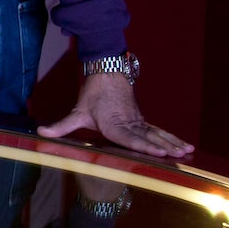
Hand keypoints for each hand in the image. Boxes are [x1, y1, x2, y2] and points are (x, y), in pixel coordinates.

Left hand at [38, 72, 193, 157]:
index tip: (159, 152)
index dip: (144, 146)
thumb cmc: (93, 94)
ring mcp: (138, 121)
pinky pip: (158, 130)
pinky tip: (184, 146)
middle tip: (179, 155)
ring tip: (187, 152)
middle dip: (165, 147)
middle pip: (148, 137)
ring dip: (173, 143)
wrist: (107, 72)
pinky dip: (171, 138)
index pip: (130, 138)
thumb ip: (62, 126)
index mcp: (114, 124)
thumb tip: (41, 132)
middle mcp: (129, 123)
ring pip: (157, 134)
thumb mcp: (77, 111)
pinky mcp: (142, 120)